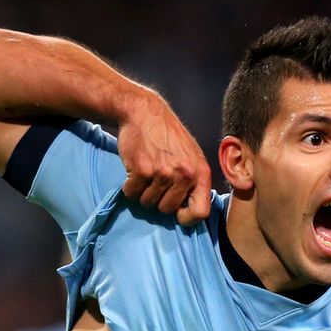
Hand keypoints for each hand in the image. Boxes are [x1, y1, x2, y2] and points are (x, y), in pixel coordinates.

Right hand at [118, 93, 210, 225]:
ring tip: (146, 171)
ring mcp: (163, 173)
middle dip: (158, 200)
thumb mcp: (192, 156)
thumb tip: (191, 211)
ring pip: (147, 202)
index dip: (187, 218)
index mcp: (201, 172)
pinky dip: (129, 185)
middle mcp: (185, 174)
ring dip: (142, 191)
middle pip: (167, 209)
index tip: (178, 213)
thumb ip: (194, 181)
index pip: (201, 212)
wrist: (145, 112)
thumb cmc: (168, 136)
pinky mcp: (142, 170)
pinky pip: (131, 193)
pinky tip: (135, 168)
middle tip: (155, 181)